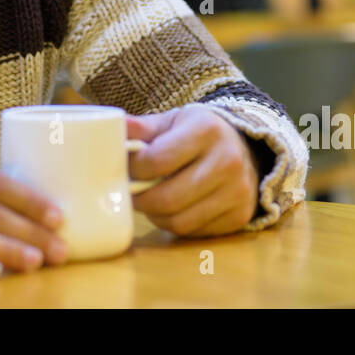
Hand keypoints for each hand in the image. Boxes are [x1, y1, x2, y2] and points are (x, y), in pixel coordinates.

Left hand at [126, 104, 259, 236]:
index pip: (157, 160)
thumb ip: (141, 127)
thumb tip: (111, 127)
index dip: (133, 170)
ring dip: (156, 216)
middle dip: (140, 200)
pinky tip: (173, 209)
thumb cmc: (198, 133)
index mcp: (205, 130)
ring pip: (179, 221)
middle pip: (167, 198)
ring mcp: (237, 191)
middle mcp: (227, 161)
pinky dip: (176, 225)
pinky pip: (195, 232)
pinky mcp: (240, 215)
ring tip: (150, 201)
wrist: (244, 147)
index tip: (125, 170)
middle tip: (130, 194)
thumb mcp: (173, 121)